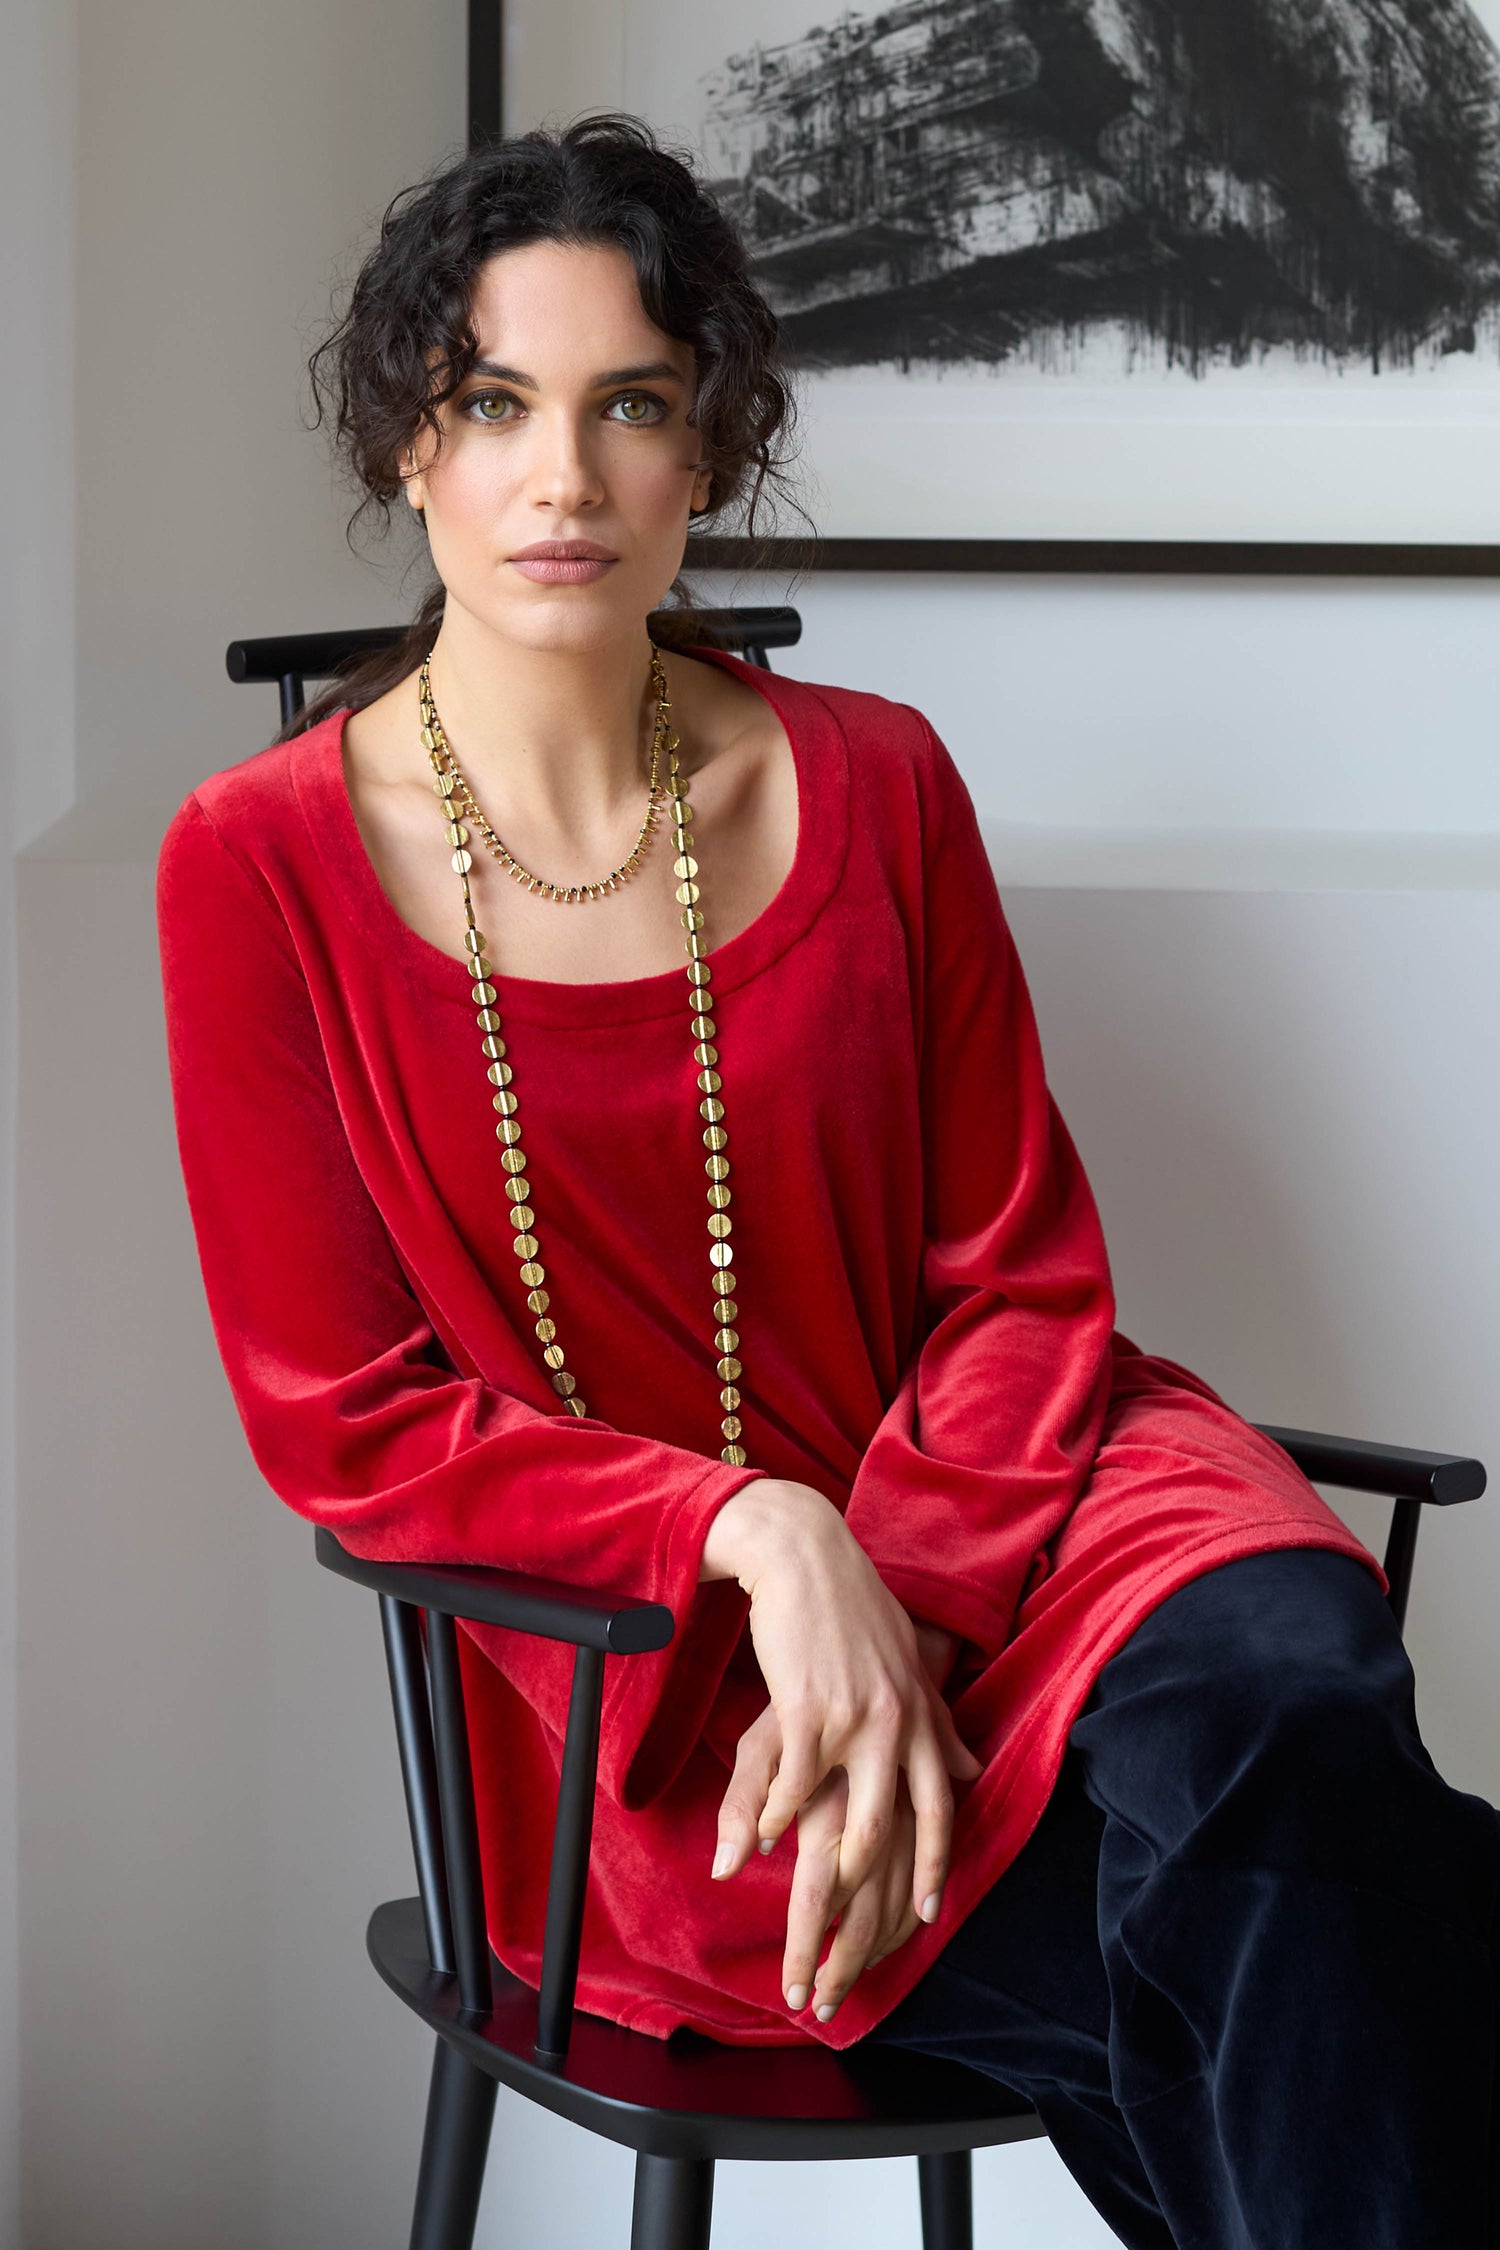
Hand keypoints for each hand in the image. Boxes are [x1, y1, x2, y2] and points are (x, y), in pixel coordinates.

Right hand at [700, 1482, 981, 1937]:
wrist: (804, 1555)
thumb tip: (972, 1768)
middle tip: (861, 1934)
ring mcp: (852, 1717)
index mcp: (920, 1712)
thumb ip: (937, 1720)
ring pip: (848, 1818)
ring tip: (812, 1898)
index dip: (934, 1862)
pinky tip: (762, 1840)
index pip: (939, 1803)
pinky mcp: (805, 1710)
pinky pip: (794, 1785)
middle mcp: (895, 1721)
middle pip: (896, 1826)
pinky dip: (777, 1819)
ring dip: (829, 1869)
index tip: (927, 1911)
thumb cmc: (853, 1609)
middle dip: (881, 1889)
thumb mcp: (907, 1662)